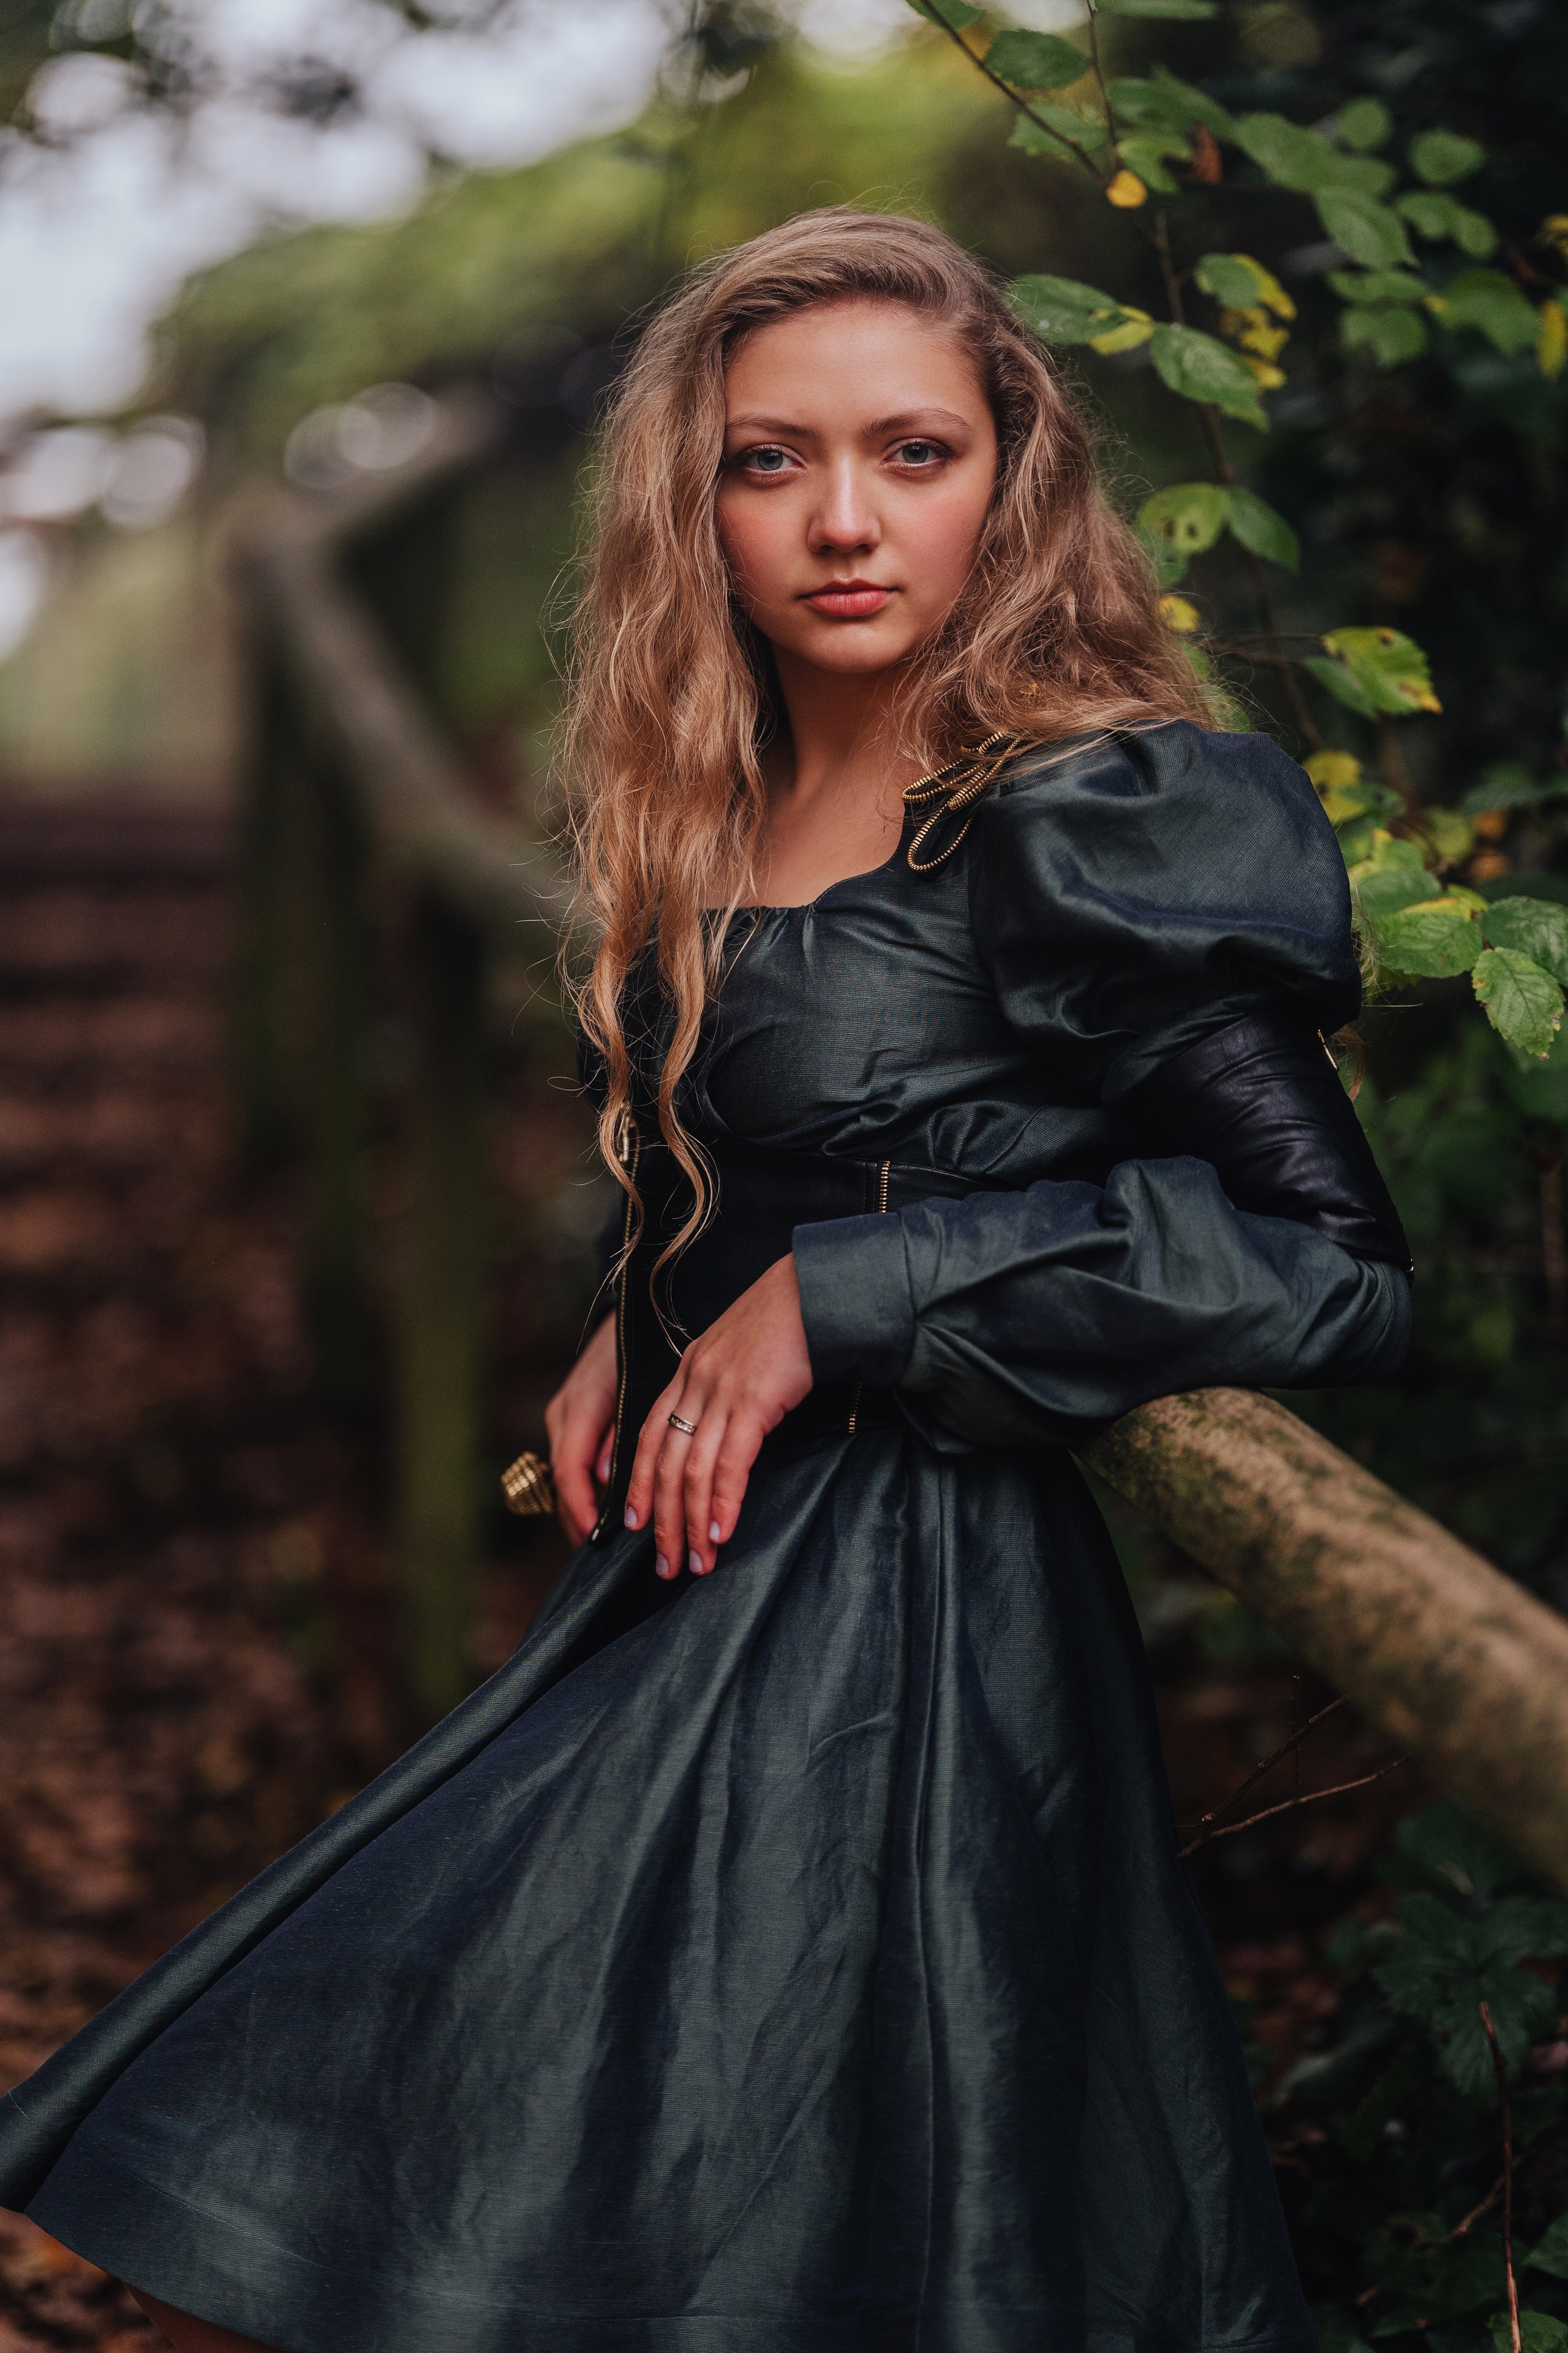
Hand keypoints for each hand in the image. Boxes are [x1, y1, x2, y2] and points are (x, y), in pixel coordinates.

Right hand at [544, 1312, 617, 1546]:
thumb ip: (621, 1432)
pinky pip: (571, 1464)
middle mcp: (564, 1414)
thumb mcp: (636, 1387)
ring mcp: (563, 1417)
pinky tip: (600, 1511)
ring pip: (564, 1475)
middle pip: (562, 1480)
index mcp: (580, 1407)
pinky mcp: (571, 1420)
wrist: (632, 1311)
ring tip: (600, 1542)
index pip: (570, 1469)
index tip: (594, 1536)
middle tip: (601, 1555)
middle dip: (578, 1519)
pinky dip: (582, 1490)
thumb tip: (603, 1478)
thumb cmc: (642, 1347)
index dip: (580, 1507)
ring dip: (578, 1508)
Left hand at [624, 1253, 812, 1578]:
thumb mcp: (743, 1356)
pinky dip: (721, 1502)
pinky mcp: (752, 1399)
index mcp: (688, 1370)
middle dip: (660, 1520)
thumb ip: (725, 1391)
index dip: (636, 1483)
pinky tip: (721, 1531)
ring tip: (695, 1563)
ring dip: (689, 1523)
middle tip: (666, 1565)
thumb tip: (727, 1436)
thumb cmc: (790, 1324)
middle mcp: (694, 1380)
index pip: (646, 1436)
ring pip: (689, 1469)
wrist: (820, 1290)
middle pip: (661, 1461)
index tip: (633, 1524)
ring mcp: (720, 1390)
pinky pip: (728, 1462)